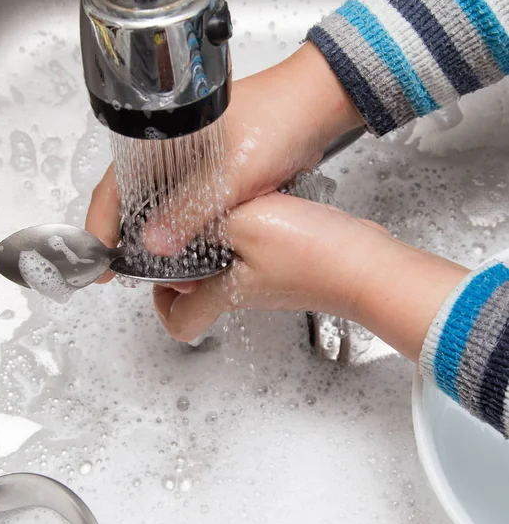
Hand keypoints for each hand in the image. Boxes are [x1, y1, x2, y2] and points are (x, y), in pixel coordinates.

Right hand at [86, 43, 362, 266]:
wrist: (314, 109)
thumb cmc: (274, 121)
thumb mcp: (231, 171)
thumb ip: (192, 208)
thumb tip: (154, 244)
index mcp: (159, 139)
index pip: (114, 187)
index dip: (100, 226)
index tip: (97, 262)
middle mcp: (168, 154)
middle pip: (132, 201)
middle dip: (124, 238)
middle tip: (120, 273)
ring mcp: (190, 166)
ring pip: (159, 208)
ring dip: (153, 238)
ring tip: (150, 271)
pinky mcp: (211, 178)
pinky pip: (186, 210)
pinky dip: (180, 232)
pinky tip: (183, 253)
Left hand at [154, 193, 468, 361]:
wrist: (370, 265)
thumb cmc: (316, 256)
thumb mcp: (246, 225)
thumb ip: (203, 223)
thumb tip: (167, 229)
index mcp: (226, 292)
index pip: (179, 320)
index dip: (159, 302)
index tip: (154, 274)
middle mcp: (244, 291)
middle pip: (199, 288)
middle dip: (184, 259)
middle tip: (181, 225)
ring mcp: (268, 280)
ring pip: (226, 265)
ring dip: (215, 238)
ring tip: (216, 206)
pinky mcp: (288, 264)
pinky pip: (253, 250)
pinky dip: (245, 230)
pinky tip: (253, 203)